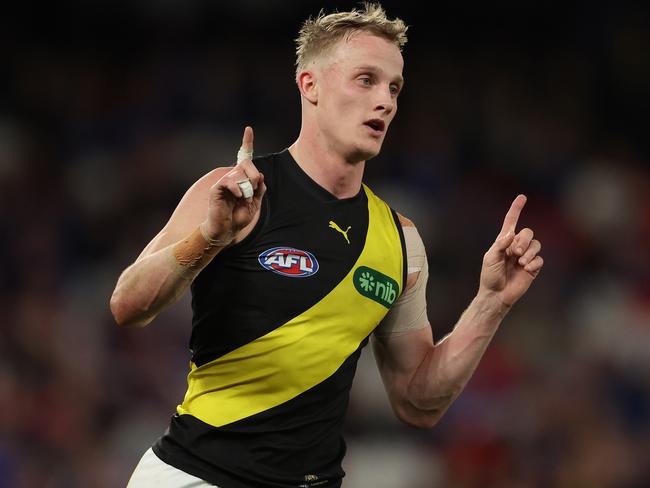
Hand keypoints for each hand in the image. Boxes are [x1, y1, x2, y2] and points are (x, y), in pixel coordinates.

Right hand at [201, 126, 265, 245]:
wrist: (226, 231)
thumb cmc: (238, 217)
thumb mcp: (255, 204)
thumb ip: (259, 190)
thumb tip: (260, 176)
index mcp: (242, 180)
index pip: (244, 158)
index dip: (247, 143)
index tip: (248, 130)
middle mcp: (232, 178)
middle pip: (245, 164)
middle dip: (254, 175)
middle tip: (254, 187)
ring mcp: (224, 182)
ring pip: (238, 173)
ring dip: (246, 186)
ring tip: (244, 198)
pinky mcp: (217, 189)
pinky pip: (228, 181)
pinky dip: (236, 188)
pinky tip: (238, 196)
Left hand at [479, 194, 542, 308]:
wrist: (496, 294)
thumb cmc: (490, 275)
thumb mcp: (490, 258)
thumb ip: (500, 244)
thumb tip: (512, 234)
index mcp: (504, 241)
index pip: (511, 221)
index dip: (516, 209)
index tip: (522, 197)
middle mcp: (516, 246)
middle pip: (528, 233)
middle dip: (523, 241)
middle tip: (514, 253)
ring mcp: (525, 256)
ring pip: (536, 245)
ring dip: (529, 252)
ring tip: (520, 263)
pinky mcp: (533, 267)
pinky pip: (540, 259)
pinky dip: (533, 263)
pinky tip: (526, 269)